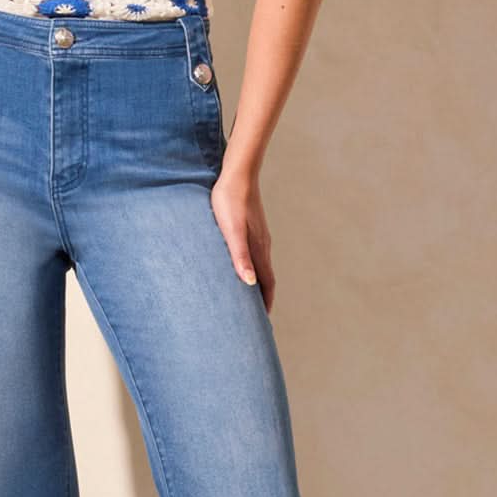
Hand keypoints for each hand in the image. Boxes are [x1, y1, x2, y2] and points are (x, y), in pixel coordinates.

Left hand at [210, 163, 274, 312]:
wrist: (237, 174)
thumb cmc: (230, 202)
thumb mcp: (232, 232)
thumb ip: (240, 257)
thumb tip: (250, 284)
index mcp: (258, 249)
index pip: (266, 283)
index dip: (265, 303)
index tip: (262, 322)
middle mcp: (262, 244)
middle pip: (266, 277)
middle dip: (262, 297)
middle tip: (255, 316)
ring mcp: (258, 234)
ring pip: (260, 265)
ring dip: (257, 282)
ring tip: (248, 295)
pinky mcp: (251, 226)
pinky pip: (254, 253)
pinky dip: (251, 266)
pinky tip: (241, 265)